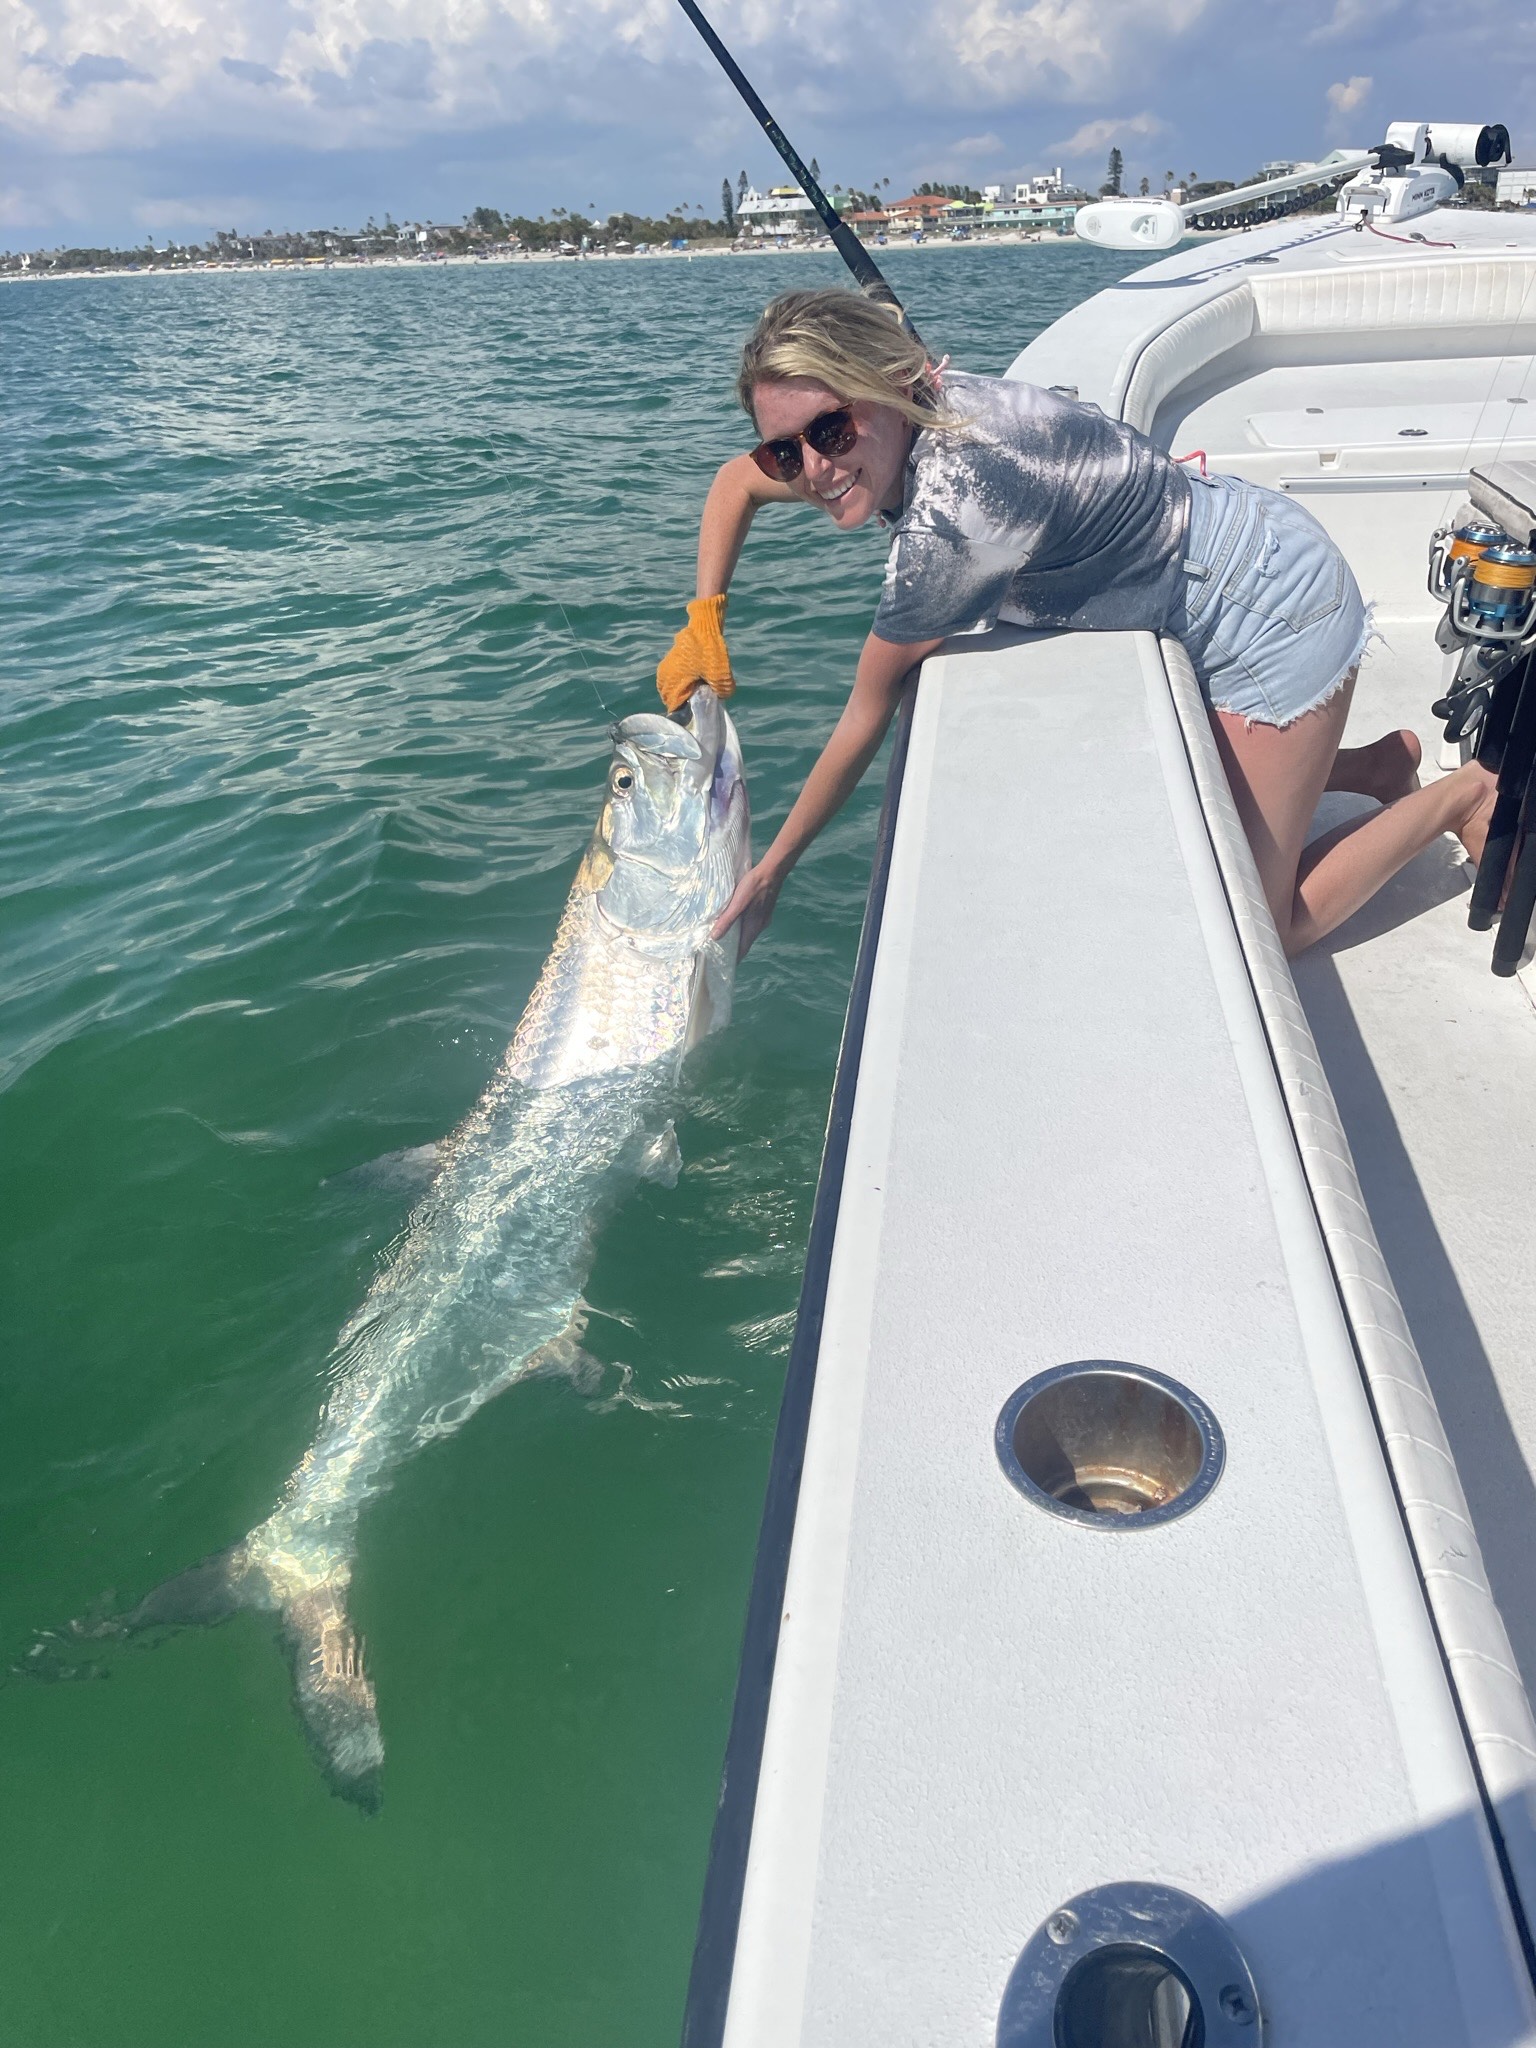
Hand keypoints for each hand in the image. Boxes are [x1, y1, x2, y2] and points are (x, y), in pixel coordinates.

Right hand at [657, 595, 734, 712]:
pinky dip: (679, 681)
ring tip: (696, 687)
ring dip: (680, 690)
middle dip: (682, 701)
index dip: (685, 711)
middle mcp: (664, 677)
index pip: (673, 707)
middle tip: (698, 697)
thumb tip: (719, 698)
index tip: (697, 709)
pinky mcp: (668, 661)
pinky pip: (671, 678)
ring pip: (669, 688)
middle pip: (670, 699)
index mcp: (673, 683)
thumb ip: (721, 692)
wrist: (704, 626)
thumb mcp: (721, 675)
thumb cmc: (710, 652)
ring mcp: (664, 667)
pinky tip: (693, 677)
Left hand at [712, 861, 781, 958]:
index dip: (734, 958)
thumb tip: (715, 937)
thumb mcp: (738, 903)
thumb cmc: (754, 886)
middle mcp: (760, 926)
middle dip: (734, 948)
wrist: (772, 871)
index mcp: (753, 927)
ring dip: (738, 936)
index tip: (723, 964)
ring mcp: (763, 918)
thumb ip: (727, 920)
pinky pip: (751, 924)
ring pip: (748, 932)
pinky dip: (742, 926)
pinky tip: (736, 920)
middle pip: (745, 942)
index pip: (743, 949)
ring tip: (725, 937)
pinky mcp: (763, 910)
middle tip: (720, 951)